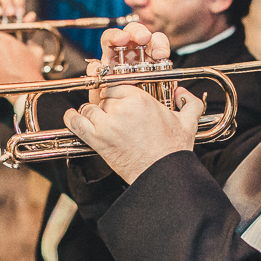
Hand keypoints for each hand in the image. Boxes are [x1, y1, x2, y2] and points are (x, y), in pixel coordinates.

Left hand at [63, 24, 202, 183]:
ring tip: (96, 118)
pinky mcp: (97, 140)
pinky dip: (72, 118)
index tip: (117, 99)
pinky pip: (77, 122)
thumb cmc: (173, 150)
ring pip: (89, 108)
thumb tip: (182, 92)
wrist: (162, 174)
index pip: (117, 85)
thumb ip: (189, 102)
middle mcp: (121, 108)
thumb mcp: (188, 122)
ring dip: (91, 113)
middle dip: (106, 105)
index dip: (116, 93)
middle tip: (111, 115)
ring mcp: (107, 123)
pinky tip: (72, 116)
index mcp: (140, 99)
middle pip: (103, 97)